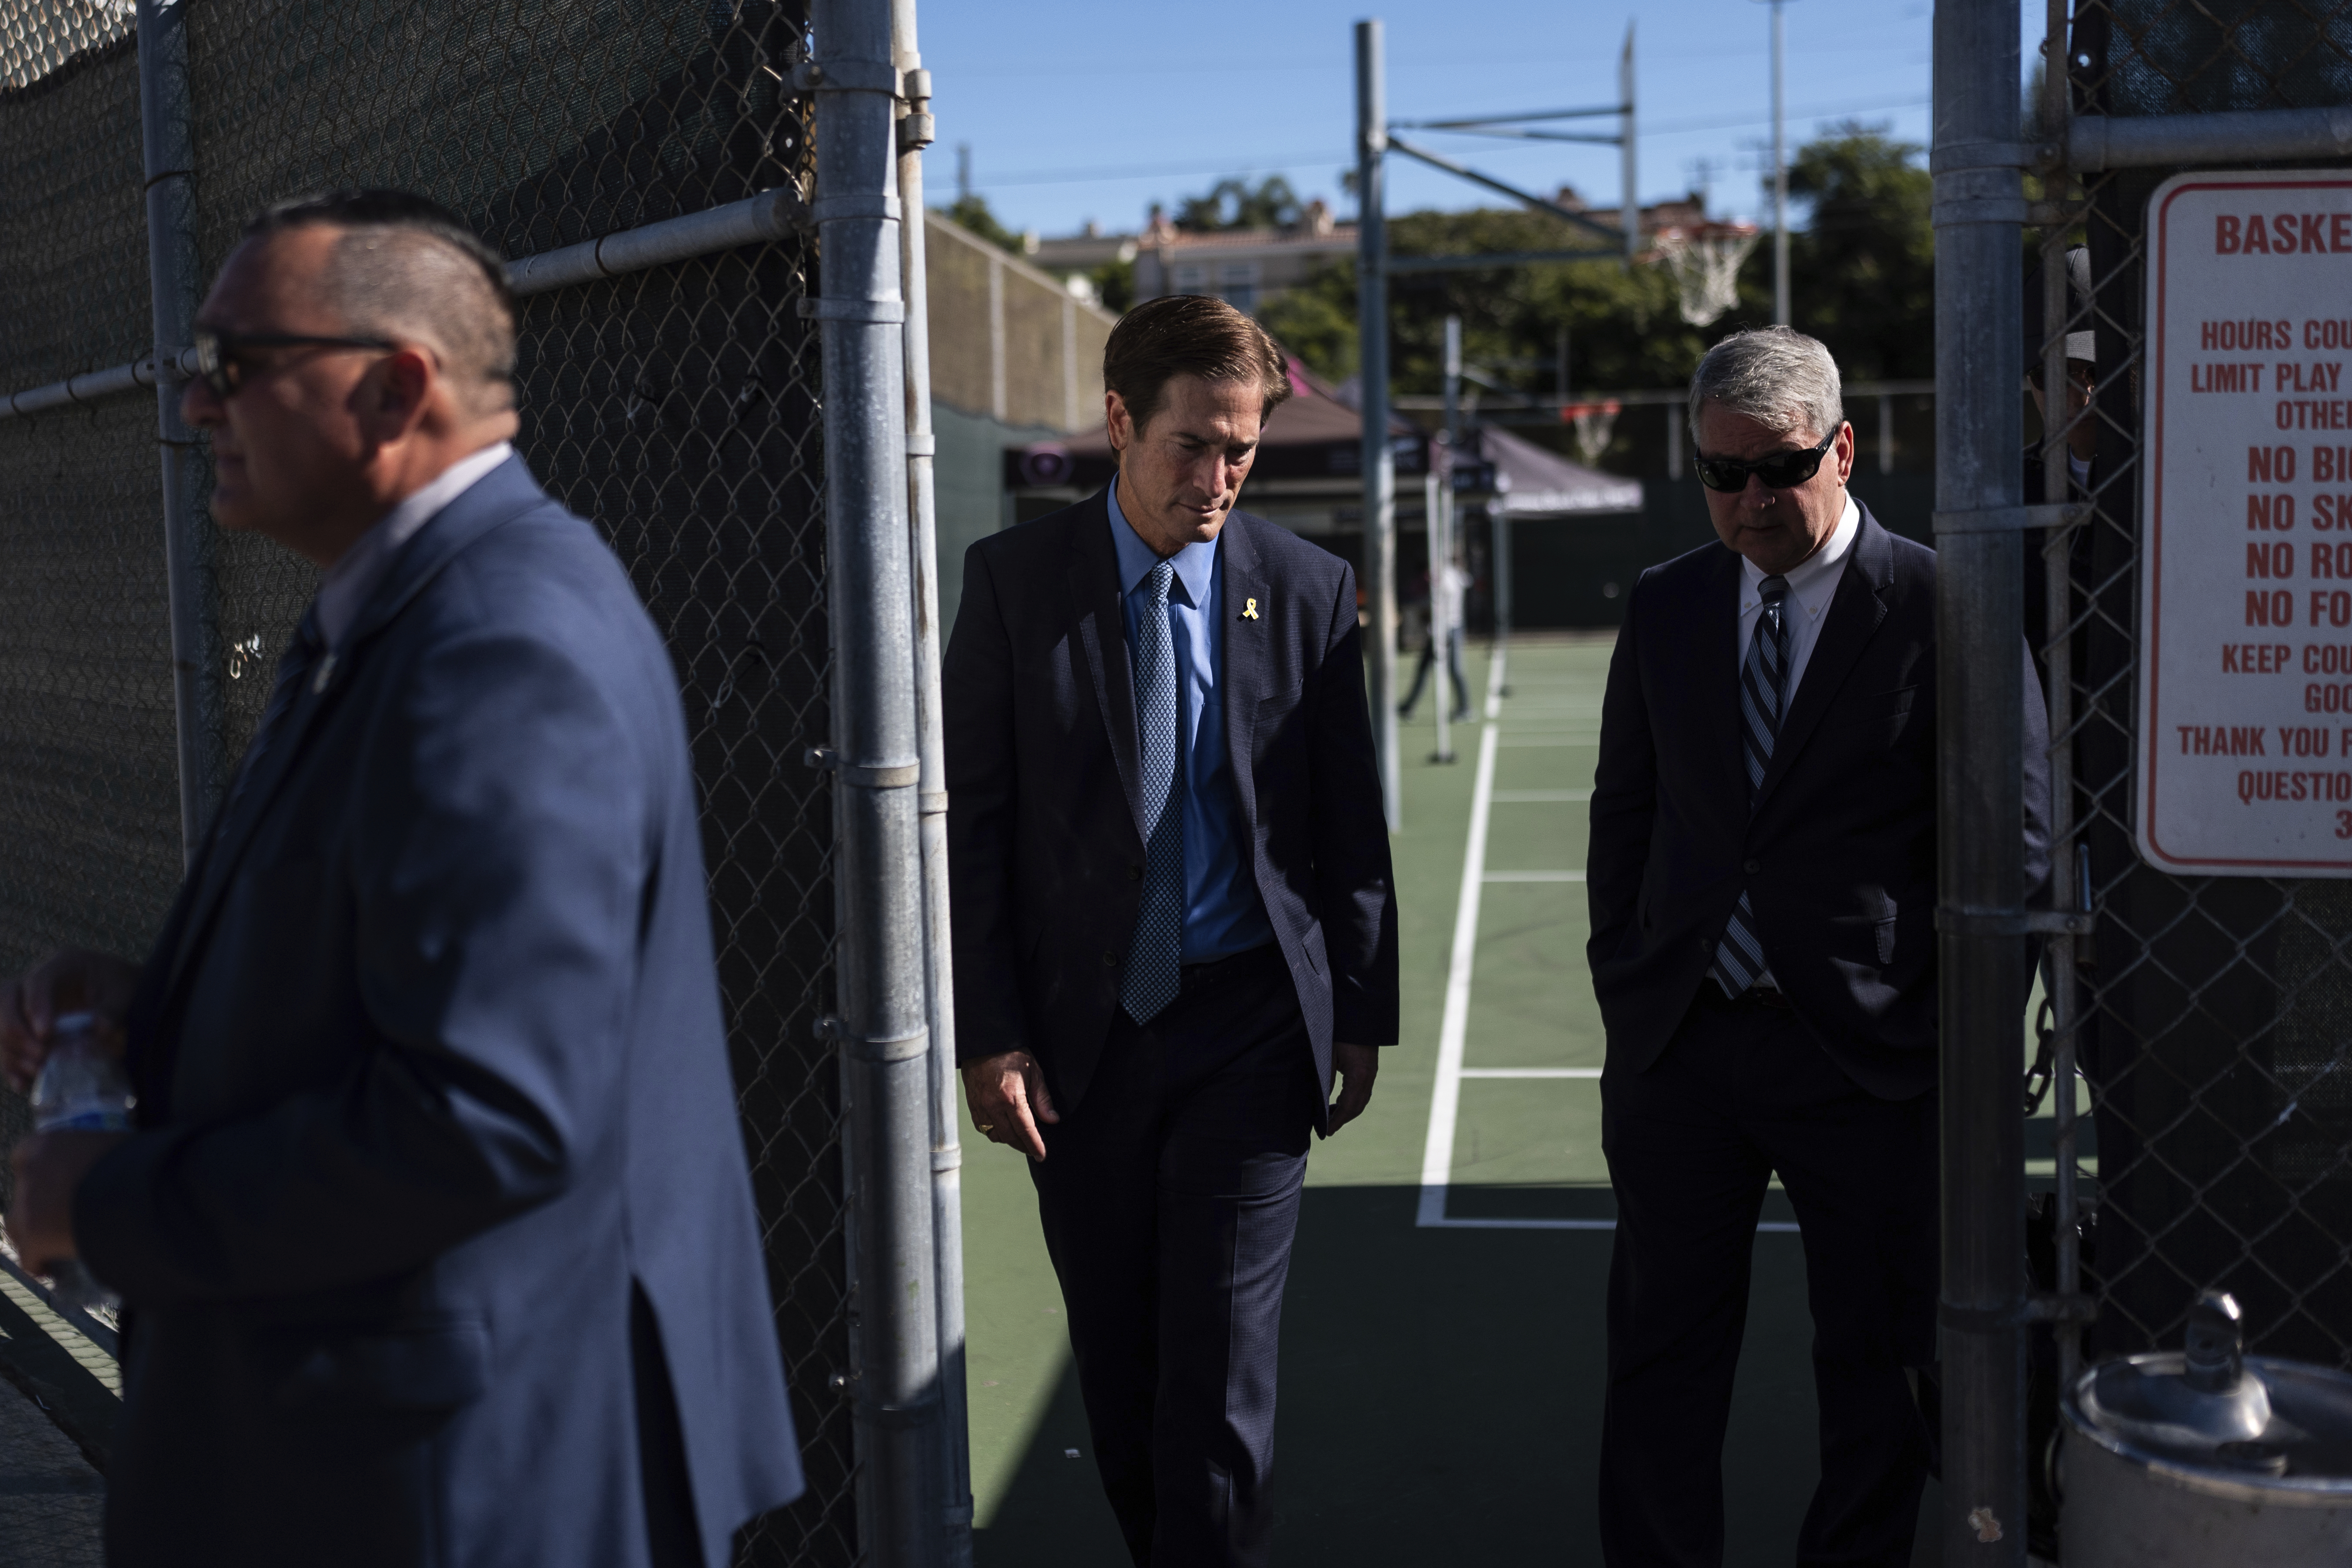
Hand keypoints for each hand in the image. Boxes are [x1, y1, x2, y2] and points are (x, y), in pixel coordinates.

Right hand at [0, 948, 138, 1095]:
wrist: (125, 994)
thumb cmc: (125, 988)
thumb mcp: (125, 994)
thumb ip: (113, 1010)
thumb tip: (100, 1029)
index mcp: (63, 965)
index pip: (38, 981)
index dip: (36, 1007)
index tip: (46, 1034)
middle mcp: (38, 982)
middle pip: (7, 1000)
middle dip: (16, 1030)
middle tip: (40, 1054)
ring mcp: (28, 1004)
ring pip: (0, 1024)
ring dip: (12, 1050)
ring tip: (36, 1070)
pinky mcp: (26, 1026)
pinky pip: (7, 1043)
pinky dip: (11, 1064)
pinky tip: (22, 1083)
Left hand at [7, 1130, 126, 1275]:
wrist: (142, 1190)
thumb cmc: (137, 1163)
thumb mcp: (112, 1148)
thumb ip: (94, 1157)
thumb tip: (104, 1168)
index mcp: (47, 1144)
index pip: (23, 1156)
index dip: (37, 1174)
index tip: (52, 1186)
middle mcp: (31, 1171)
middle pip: (20, 1195)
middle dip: (36, 1208)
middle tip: (57, 1219)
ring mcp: (29, 1204)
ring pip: (16, 1226)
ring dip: (30, 1236)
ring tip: (47, 1248)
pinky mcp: (35, 1235)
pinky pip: (28, 1256)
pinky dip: (37, 1263)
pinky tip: (49, 1269)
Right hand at [962, 1051, 1058, 1162]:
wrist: (984, 1042)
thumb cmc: (1011, 1054)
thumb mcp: (1034, 1072)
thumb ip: (1043, 1098)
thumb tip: (1052, 1119)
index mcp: (1011, 1097)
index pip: (1025, 1130)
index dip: (1035, 1145)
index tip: (1042, 1155)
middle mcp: (993, 1105)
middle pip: (1010, 1137)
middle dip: (1023, 1146)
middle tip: (1033, 1149)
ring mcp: (980, 1106)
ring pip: (994, 1135)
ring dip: (1008, 1140)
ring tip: (1019, 1137)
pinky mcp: (972, 1104)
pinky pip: (982, 1127)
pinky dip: (993, 1132)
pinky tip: (1002, 1128)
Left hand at [1323, 1042, 1379, 1136]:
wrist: (1360, 1015)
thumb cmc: (1341, 1033)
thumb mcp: (1328, 1056)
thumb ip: (1326, 1079)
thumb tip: (1321, 1101)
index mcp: (1358, 1076)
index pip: (1349, 1107)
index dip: (1338, 1121)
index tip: (1327, 1132)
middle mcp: (1368, 1077)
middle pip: (1357, 1107)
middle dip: (1343, 1119)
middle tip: (1328, 1128)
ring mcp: (1371, 1073)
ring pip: (1361, 1100)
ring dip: (1348, 1110)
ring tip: (1331, 1115)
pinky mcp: (1370, 1068)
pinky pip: (1363, 1091)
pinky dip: (1352, 1100)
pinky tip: (1340, 1100)